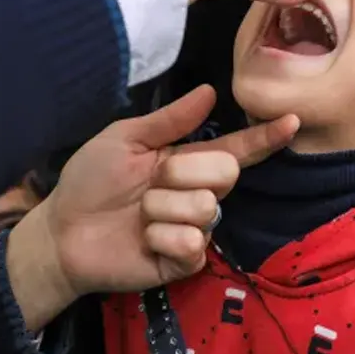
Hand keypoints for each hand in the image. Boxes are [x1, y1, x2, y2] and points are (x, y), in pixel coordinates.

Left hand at [5, 86, 298, 330]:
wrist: (63, 231)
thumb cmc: (91, 180)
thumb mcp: (125, 139)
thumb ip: (168, 120)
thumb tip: (209, 92)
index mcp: (188, 160)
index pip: (236, 148)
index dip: (264, 137)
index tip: (292, 120)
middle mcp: (199, 192)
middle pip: (226, 173)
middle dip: (184, 173)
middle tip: (150, 184)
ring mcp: (195, 228)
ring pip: (206, 208)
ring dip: (163, 209)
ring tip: (140, 217)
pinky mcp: (186, 262)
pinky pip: (193, 242)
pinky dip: (162, 238)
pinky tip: (145, 241)